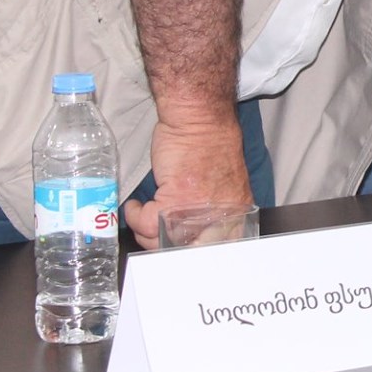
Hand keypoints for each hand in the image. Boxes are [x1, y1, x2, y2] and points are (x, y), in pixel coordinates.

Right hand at [121, 113, 253, 245]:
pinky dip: (136, 216)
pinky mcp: (174, 201)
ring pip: (161, 241)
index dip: (195, 253)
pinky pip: (146, 224)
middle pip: (185, 251)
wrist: (199, 119)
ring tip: (145, 213)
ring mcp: (197, 211)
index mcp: (236, 213)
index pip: (222, 250)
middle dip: (163, 245)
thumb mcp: (221, 185)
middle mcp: (220, 216)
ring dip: (145, 230)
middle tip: (153, 230)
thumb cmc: (207, 144)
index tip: (177, 249)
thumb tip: (191, 238)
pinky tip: (137, 206)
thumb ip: (213, 212)